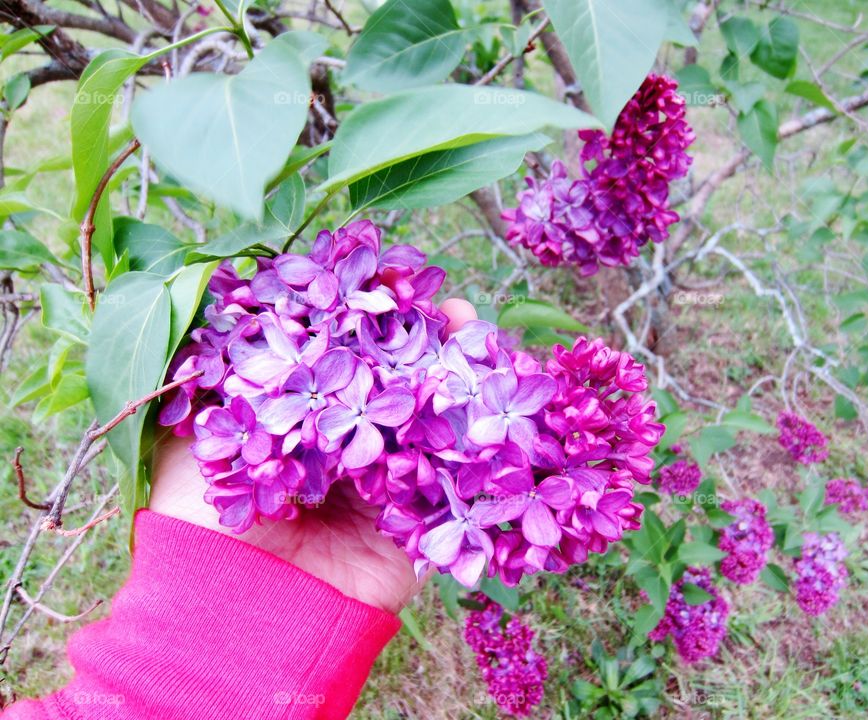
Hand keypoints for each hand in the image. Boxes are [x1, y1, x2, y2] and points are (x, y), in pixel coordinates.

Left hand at [150, 298, 477, 613]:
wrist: (238, 606)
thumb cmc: (206, 518)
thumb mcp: (196, 431)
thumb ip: (213, 367)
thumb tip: (234, 289)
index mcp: (300, 418)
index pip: (340, 351)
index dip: (360, 310)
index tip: (377, 270)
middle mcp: (348, 442)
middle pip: (393, 375)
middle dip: (419, 333)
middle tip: (438, 297)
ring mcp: (389, 478)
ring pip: (432, 414)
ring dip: (457, 370)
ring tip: (471, 327)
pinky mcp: (421, 518)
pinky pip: (456, 471)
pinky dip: (479, 432)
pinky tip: (492, 389)